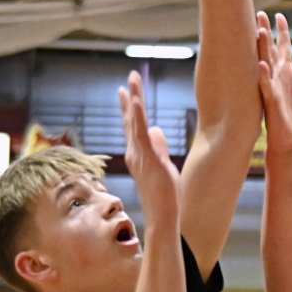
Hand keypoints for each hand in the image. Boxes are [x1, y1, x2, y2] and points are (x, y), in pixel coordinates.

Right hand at [118, 70, 179, 232]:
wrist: (163, 214)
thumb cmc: (164, 194)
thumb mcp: (162, 164)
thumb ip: (158, 146)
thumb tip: (155, 129)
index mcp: (138, 154)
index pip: (132, 126)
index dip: (130, 108)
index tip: (127, 91)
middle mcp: (134, 152)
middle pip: (131, 119)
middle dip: (130, 97)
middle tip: (129, 77)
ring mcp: (139, 155)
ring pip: (134, 121)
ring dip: (134, 99)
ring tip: (132, 80)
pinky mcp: (147, 157)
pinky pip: (140, 133)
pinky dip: (137, 116)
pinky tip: (137, 101)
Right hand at [256, 12, 291, 155]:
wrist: (289, 139)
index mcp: (286, 73)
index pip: (283, 47)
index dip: (282, 31)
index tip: (279, 15)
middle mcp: (277, 76)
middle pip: (270, 49)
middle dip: (265, 31)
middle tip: (259, 13)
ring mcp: (272, 87)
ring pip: (265, 63)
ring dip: (262, 48)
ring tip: (259, 30)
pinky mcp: (271, 101)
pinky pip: (266, 86)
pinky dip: (264, 76)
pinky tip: (262, 65)